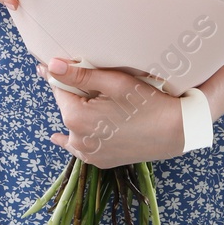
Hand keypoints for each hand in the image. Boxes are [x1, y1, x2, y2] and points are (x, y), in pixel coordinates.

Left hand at [36, 58, 184, 168]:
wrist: (175, 131)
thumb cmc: (146, 102)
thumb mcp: (114, 82)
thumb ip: (79, 74)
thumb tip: (51, 66)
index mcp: (76, 118)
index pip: (59, 88)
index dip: (59, 74)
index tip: (48, 63)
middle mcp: (78, 139)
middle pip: (68, 106)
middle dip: (73, 92)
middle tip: (86, 78)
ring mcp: (89, 154)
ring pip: (73, 126)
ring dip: (76, 112)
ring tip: (83, 98)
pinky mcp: (101, 161)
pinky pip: (81, 146)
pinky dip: (75, 137)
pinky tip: (60, 138)